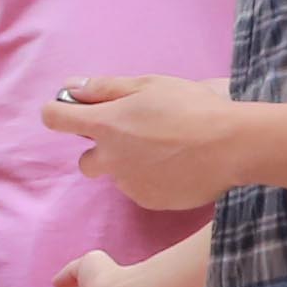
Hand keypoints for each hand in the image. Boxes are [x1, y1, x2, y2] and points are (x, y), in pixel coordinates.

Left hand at [35, 74, 242, 212]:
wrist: (231, 146)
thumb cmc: (192, 108)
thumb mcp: (149, 86)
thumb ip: (105, 88)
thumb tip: (72, 88)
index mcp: (106, 125)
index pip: (55, 118)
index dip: (58, 111)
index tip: (69, 109)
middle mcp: (110, 159)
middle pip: (85, 161)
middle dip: (101, 150)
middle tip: (133, 135)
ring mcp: (129, 184)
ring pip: (119, 175)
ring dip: (132, 163)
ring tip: (168, 148)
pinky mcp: (149, 201)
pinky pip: (141, 188)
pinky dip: (152, 178)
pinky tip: (178, 165)